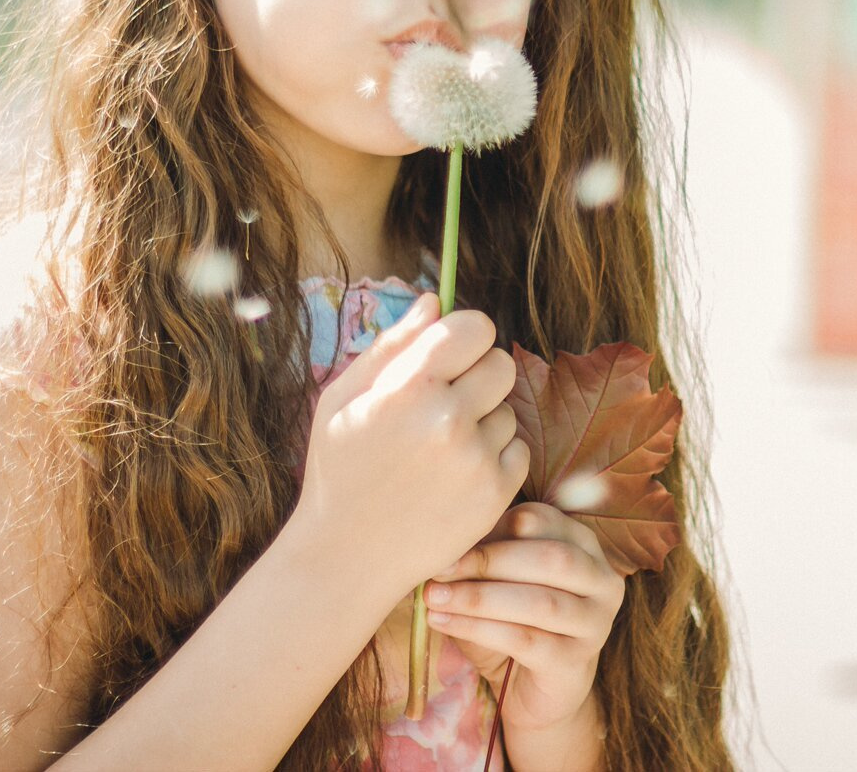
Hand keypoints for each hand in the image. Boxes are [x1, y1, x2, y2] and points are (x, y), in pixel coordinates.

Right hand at [295, 292, 530, 594]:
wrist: (347, 555)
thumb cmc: (339, 469)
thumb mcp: (342, 398)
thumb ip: (391, 345)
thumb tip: (434, 300)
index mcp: (409, 386)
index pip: (475, 327)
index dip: (465, 335)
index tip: (452, 352)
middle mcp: (448, 418)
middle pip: (501, 363)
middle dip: (478, 375)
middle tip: (446, 401)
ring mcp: (476, 459)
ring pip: (509, 409)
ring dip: (484, 420)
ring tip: (441, 448)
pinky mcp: (496, 494)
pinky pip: (518, 449)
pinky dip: (495, 456)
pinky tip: (457, 473)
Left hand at [424, 500, 625, 733]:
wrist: (532, 687)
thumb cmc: (513, 618)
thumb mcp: (502, 577)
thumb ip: (487, 553)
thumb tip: (446, 538)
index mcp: (585, 545)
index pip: (542, 520)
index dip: (493, 526)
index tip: (448, 539)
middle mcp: (602, 581)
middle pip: (550, 558)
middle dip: (488, 561)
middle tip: (438, 569)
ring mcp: (595, 624)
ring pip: (540, 603)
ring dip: (479, 598)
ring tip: (436, 598)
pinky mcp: (576, 662)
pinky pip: (526, 641)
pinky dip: (480, 629)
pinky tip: (445, 623)